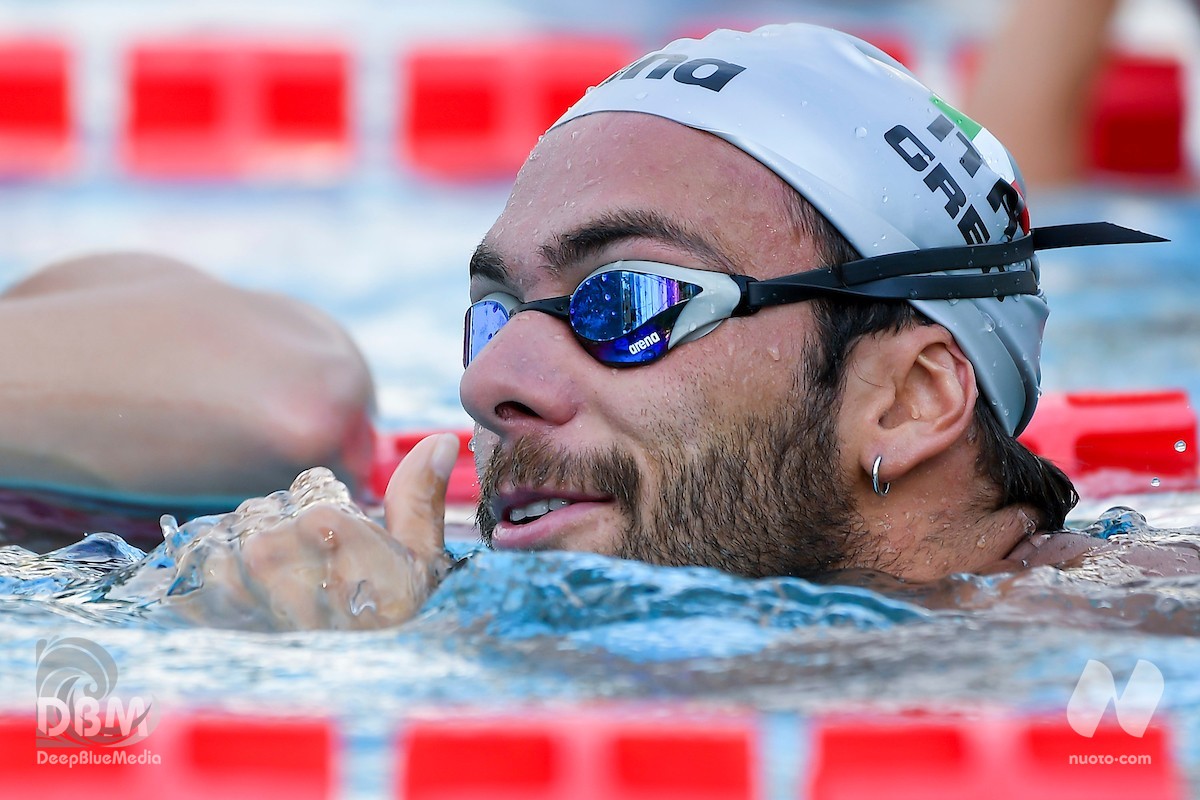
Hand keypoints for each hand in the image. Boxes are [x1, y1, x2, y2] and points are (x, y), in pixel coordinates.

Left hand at [146, 433, 460, 630]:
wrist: (347, 698)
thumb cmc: (387, 628)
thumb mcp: (420, 564)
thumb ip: (420, 496)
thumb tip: (441, 439)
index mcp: (323, 523)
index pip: (312, 490)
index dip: (332, 522)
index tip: (344, 562)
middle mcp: (268, 545)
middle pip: (269, 510)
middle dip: (288, 538)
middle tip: (314, 587)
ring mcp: (227, 576)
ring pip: (234, 535)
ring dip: (250, 560)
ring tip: (281, 603)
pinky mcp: (194, 601)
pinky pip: (194, 562)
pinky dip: (213, 580)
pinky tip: (246, 608)